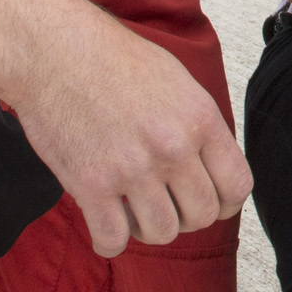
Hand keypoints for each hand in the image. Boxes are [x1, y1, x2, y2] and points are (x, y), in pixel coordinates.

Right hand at [0, 0, 251, 254]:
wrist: (54, 50)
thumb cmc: (113, 60)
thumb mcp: (176, 80)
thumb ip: (198, 125)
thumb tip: (212, 166)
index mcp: (200, 118)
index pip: (237, 187)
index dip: (223, 202)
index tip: (206, 200)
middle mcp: (173, 146)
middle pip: (202, 216)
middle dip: (185, 216)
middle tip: (162, 201)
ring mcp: (133, 168)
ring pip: (162, 233)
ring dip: (147, 228)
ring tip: (132, 207)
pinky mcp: (90, 185)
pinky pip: (113, 241)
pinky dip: (109, 239)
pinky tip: (104, 219)